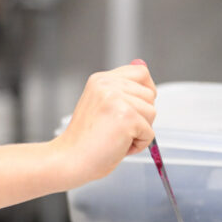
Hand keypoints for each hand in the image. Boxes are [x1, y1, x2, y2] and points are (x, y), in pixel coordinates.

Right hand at [53, 60, 156, 184]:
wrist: (69, 159)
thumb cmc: (85, 139)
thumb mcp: (102, 104)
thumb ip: (122, 87)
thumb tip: (141, 63)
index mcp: (101, 79)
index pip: (140, 72)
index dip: (144, 92)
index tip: (131, 108)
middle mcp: (108, 84)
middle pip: (150, 94)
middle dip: (140, 115)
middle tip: (114, 128)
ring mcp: (117, 99)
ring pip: (152, 113)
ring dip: (139, 131)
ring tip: (115, 137)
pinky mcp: (127, 117)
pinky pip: (150, 133)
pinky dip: (138, 145)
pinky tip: (117, 146)